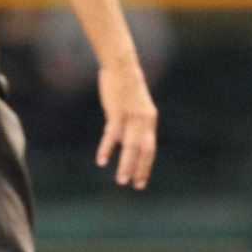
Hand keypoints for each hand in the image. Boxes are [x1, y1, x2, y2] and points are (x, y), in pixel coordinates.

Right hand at [95, 61, 156, 189]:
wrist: (121, 65)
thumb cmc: (124, 86)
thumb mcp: (132, 107)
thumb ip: (129, 126)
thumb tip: (121, 143)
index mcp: (149, 120)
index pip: (150, 149)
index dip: (146, 166)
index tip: (141, 182)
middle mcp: (144, 120)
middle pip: (144, 151)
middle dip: (140, 170)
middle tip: (136, 186)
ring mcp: (132, 116)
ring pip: (131, 146)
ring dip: (126, 165)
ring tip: (121, 181)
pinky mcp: (118, 112)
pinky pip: (112, 135)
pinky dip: (107, 148)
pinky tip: (102, 160)